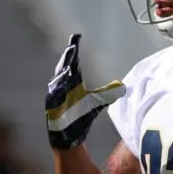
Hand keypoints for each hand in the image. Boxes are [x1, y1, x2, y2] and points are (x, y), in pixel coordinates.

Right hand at [45, 34, 125, 148]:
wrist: (69, 136)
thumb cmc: (80, 117)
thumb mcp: (96, 103)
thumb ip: (107, 93)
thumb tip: (120, 85)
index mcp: (73, 83)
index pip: (74, 63)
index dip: (74, 51)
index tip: (76, 37)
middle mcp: (63, 86)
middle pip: (65, 67)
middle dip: (68, 57)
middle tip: (72, 46)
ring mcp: (56, 96)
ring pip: (58, 81)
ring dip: (62, 72)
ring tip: (69, 64)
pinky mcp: (51, 107)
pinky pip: (53, 96)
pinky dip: (56, 90)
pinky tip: (60, 85)